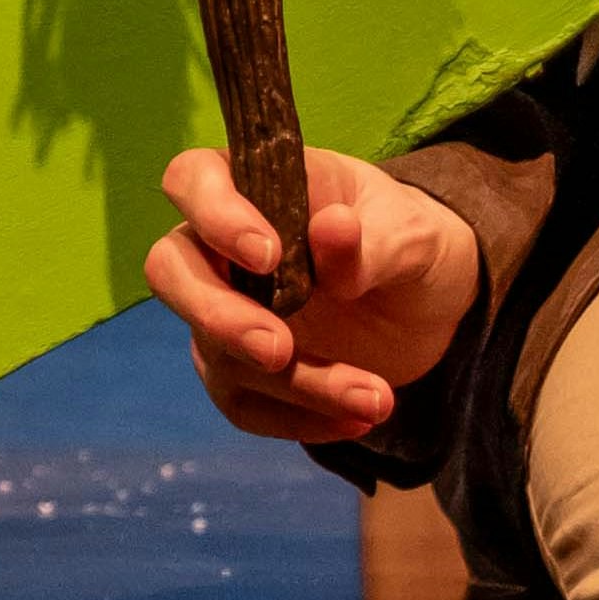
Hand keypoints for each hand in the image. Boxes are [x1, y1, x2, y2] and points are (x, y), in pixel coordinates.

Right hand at [145, 143, 480, 446]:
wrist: (427, 303)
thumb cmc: (408, 240)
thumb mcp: (411, 234)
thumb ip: (371, 240)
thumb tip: (333, 227)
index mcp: (255, 186)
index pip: (193, 180)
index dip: (213, 214)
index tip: (268, 255)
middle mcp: (222, 250)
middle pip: (171, 272)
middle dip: (217, 316)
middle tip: (277, 350)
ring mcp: (226, 314)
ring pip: (217, 354)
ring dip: (295, 385)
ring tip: (375, 399)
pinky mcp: (243, 373)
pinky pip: (245, 405)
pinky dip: (300, 420)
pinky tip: (357, 417)